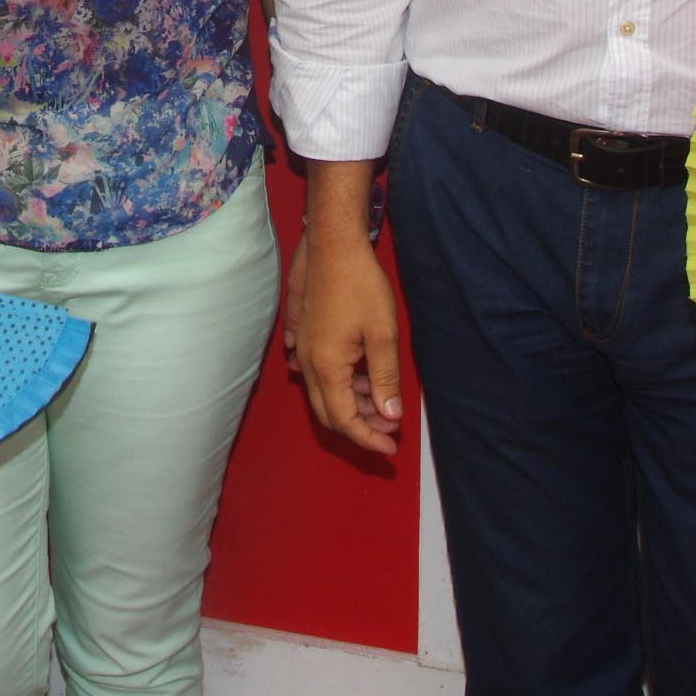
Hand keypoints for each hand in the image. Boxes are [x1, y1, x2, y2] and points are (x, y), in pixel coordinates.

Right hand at [291, 229, 404, 457]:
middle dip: (360, 427)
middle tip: (390, 428)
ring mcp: (303, 349)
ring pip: (325, 394)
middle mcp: (308, 364)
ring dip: (353, 404)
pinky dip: (342, 385)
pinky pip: (319, 374)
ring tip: (384, 398)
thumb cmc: (362, 287)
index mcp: (327, 368)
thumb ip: (385, 379)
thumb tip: (390, 416)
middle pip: (329, 414)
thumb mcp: (383, 335)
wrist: (334, 247)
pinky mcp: (305, 336)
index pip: (344, 420)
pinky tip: (363, 376)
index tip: (392, 448)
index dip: (368, 439)